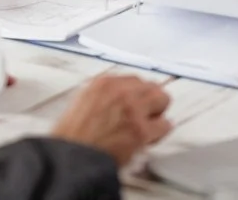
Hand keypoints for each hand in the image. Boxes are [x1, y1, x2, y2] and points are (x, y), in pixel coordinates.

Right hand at [51, 75, 171, 166]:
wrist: (72, 157)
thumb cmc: (73, 137)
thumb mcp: (82, 102)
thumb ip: (104, 95)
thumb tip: (121, 97)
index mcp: (104, 83)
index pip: (134, 80)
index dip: (138, 94)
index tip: (138, 101)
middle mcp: (120, 92)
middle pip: (151, 86)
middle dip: (151, 100)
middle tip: (147, 113)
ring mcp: (133, 110)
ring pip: (162, 99)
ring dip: (157, 113)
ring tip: (149, 125)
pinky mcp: (141, 130)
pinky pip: (165, 125)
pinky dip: (160, 132)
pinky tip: (150, 138)